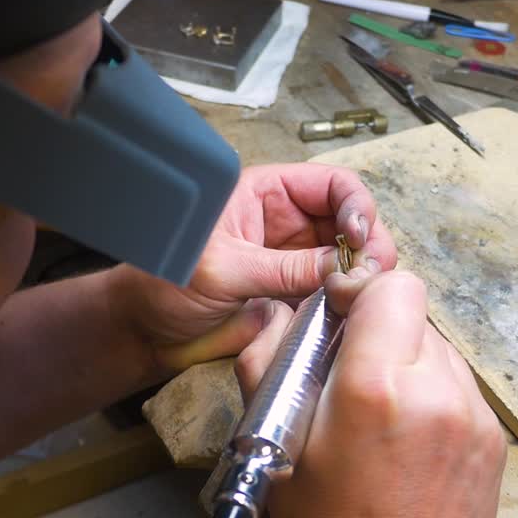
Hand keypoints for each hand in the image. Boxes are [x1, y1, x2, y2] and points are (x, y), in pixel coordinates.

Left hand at [109, 163, 396, 374]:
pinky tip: (349, 312)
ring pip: (349, 258)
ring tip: (360, 296)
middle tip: (371, 275)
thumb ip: (281, 269)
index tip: (357, 238)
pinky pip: (335, 292)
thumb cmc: (163, 284)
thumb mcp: (222, 270)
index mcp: (266, 194)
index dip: (355, 206)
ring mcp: (294, 259)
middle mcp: (287, 223)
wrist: (146, 332)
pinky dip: (349, 300)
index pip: (331, 185)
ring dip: (363, 274)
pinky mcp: (296, 295)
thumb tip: (338, 268)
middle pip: (351, 221)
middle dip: (369, 243)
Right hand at [234, 267, 506, 517]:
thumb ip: (273, 358)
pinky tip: (409, 443)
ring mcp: (475, 417)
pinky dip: (434, 399)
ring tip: (383, 420)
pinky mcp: (495, 439)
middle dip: (383, 335)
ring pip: (441, 350)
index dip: (362, 297)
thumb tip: (288, 313)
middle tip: (353, 384)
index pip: (393, 285)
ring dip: (410, 366)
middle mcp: (436, 392)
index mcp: (375, 386)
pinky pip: (460, 388)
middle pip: (417, 314)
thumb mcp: (275, 439)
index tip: (342, 323)